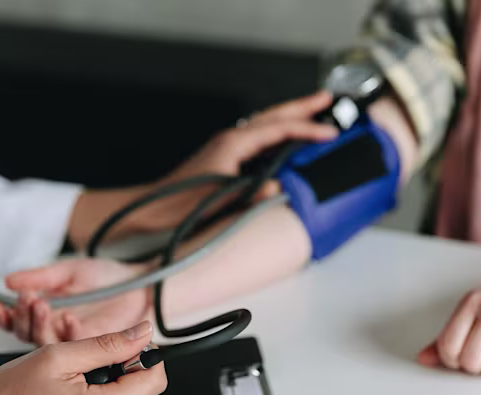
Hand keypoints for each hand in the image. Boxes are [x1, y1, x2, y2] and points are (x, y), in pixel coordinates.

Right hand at [0, 259, 151, 344]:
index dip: (4, 316)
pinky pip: (77, 347)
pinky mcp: (94, 351)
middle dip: (22, 318)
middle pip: (28, 336)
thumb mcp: (70, 271)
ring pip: (48, 344)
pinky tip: (68, 318)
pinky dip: (69, 331)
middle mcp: (58, 333)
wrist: (141, 284)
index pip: (18, 322)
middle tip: (26, 299)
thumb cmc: (108, 278)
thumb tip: (9, 281)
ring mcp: (75, 345)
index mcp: (47, 315)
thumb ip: (41, 276)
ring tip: (41, 304)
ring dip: (41, 325)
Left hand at [66, 91, 338, 246]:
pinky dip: (277, 132)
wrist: (151, 209)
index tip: (330, 133)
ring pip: (266, 124)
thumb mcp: (218, 201)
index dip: (307, 130)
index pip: (278, 129)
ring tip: (313, 113)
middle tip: (327, 99)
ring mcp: (226, 147)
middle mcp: (230, 140)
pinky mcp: (224, 157)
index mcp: (232, 144)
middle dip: (302, 107)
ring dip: (290, 117)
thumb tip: (279, 188)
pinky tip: (284, 141)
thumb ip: (251, 194)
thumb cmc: (178, 206)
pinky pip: (258, 137)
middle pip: (273, 116)